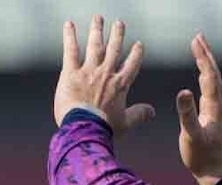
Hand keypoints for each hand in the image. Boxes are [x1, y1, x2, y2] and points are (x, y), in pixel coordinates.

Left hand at [54, 15, 154, 134]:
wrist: (85, 128)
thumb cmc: (105, 128)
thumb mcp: (126, 122)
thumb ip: (139, 114)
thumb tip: (152, 111)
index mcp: (120, 85)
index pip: (132, 64)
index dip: (136, 53)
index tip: (138, 44)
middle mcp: (106, 74)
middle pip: (114, 49)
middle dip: (117, 35)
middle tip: (119, 23)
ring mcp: (89, 71)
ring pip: (95, 45)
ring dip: (97, 30)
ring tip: (98, 18)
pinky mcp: (71, 73)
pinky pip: (71, 51)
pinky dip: (70, 37)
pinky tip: (69, 25)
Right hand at [177, 34, 221, 184]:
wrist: (213, 172)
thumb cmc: (201, 156)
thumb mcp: (191, 135)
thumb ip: (187, 114)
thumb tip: (183, 91)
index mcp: (213, 107)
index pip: (209, 76)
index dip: (203, 58)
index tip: (195, 42)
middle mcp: (217, 105)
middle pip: (213, 74)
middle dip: (206, 54)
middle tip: (198, 37)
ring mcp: (216, 109)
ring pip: (213, 80)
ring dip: (206, 63)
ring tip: (199, 48)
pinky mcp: (212, 115)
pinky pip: (210, 89)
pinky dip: (205, 76)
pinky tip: (201, 74)